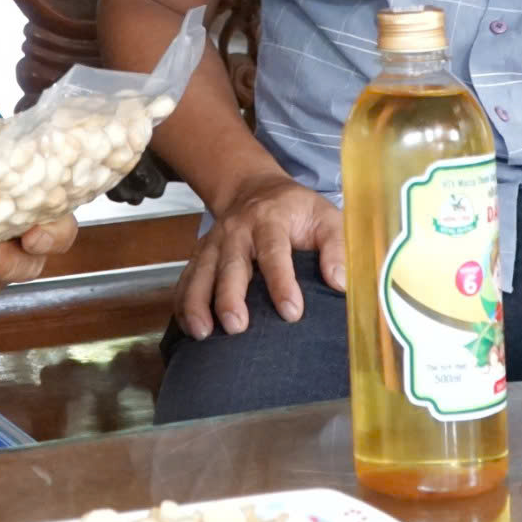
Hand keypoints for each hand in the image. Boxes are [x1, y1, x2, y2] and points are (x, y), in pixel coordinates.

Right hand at [175, 173, 343, 339]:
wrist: (254, 188)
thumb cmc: (295, 210)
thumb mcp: (325, 215)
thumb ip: (336, 246)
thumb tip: (340, 282)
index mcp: (270, 219)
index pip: (274, 251)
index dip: (281, 282)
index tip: (291, 312)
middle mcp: (237, 230)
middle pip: (230, 264)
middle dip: (230, 296)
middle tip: (236, 326)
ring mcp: (215, 243)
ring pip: (201, 272)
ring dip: (198, 302)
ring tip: (202, 332)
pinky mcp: (201, 255)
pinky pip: (186, 278)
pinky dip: (182, 303)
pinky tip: (187, 326)